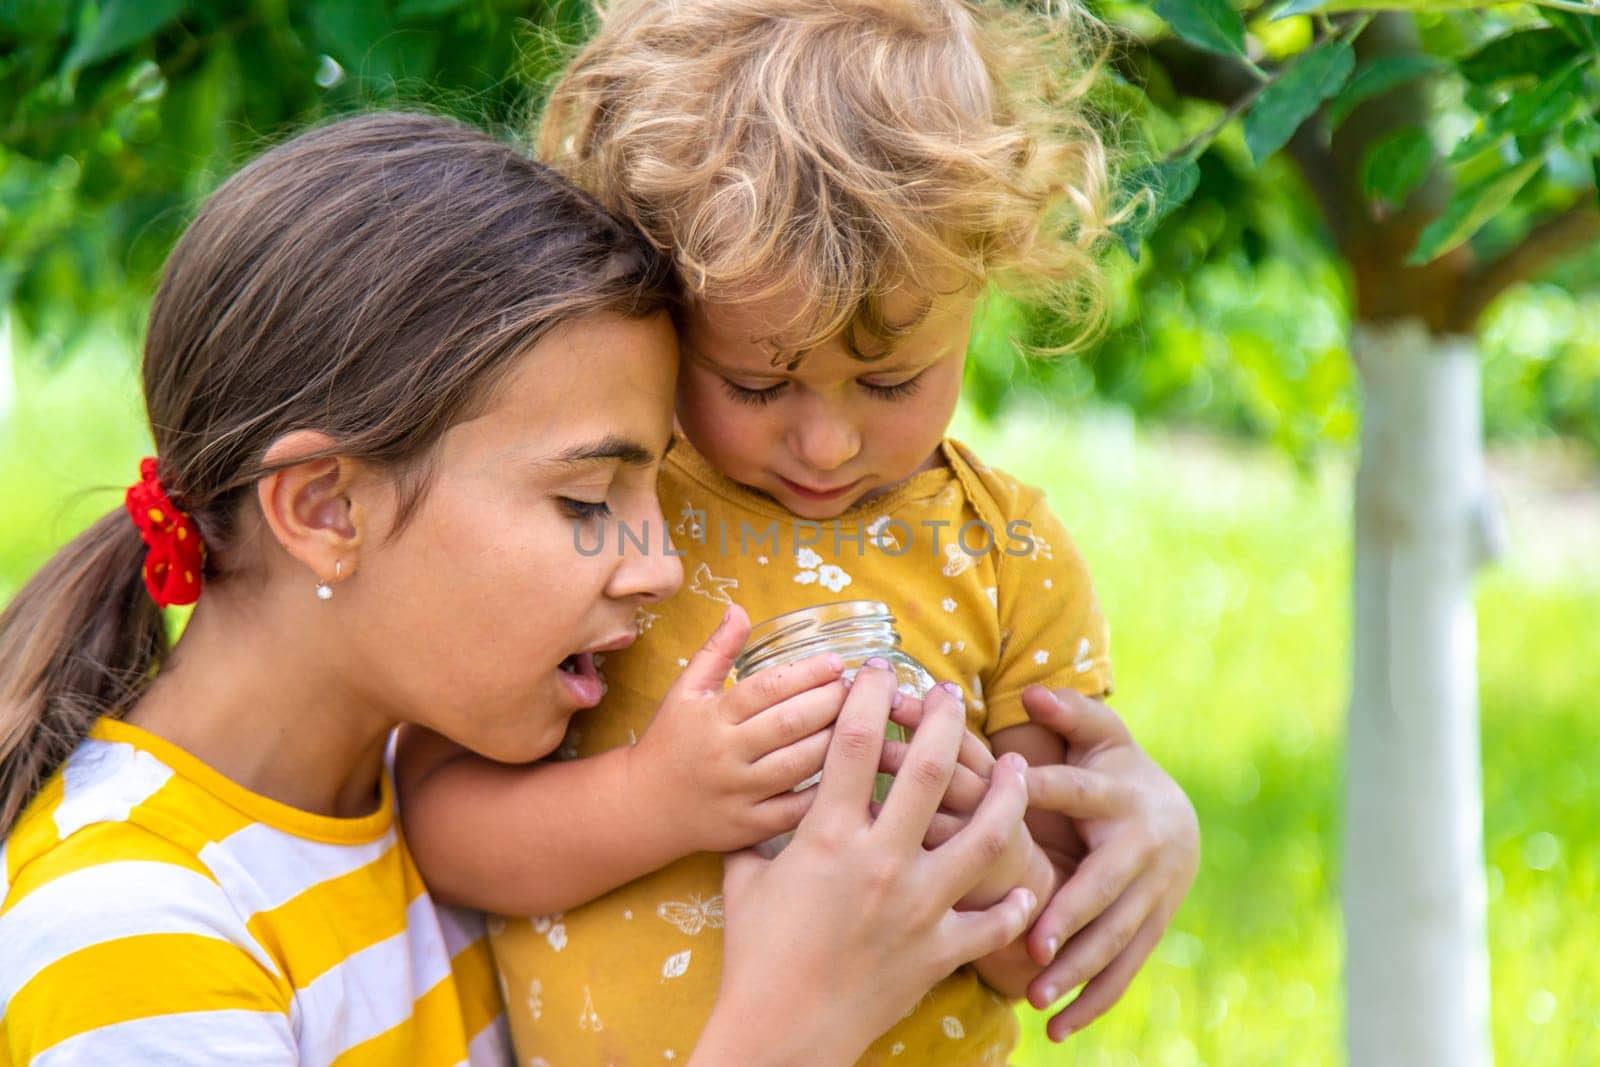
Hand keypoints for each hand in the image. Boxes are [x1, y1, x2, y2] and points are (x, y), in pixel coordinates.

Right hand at [629, 605, 846, 853]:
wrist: (643, 806)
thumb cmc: (671, 741)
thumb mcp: (685, 691)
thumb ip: (717, 650)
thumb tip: (740, 608)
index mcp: (712, 716)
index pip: (767, 688)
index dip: (806, 673)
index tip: (837, 663)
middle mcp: (725, 753)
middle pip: (788, 723)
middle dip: (830, 702)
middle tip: (857, 690)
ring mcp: (738, 793)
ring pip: (797, 765)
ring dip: (834, 741)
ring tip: (859, 723)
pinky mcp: (748, 827)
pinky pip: (795, 810)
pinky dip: (824, 792)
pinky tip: (848, 772)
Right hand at [692, 665, 1037, 1065]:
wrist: (778, 1034)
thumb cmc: (753, 957)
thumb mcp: (742, 880)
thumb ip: (756, 835)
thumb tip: (755, 804)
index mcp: (827, 835)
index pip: (855, 740)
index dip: (871, 694)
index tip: (880, 668)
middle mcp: (880, 860)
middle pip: (930, 769)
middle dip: (946, 720)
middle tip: (953, 695)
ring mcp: (917, 906)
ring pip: (984, 835)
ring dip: (1008, 794)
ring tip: (1019, 767)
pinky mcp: (938, 952)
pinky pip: (990, 923)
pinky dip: (1013, 905)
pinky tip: (1025, 884)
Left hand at [1018, 686, 1200, 1039]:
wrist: (1179, 819)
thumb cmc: (1115, 770)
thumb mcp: (1100, 736)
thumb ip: (1068, 715)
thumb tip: (1032, 693)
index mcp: (1120, 794)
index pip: (1077, 794)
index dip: (1042, 794)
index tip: (1003, 810)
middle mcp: (1143, 847)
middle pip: (1106, 887)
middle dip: (1071, 917)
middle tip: (1031, 946)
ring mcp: (1153, 894)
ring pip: (1116, 938)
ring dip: (1078, 970)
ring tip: (1035, 996)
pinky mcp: (1152, 930)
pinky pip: (1124, 971)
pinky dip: (1094, 1001)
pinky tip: (1058, 1029)